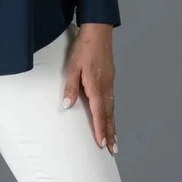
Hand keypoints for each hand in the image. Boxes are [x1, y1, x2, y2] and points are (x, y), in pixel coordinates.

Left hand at [62, 23, 117, 154]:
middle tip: (113, 150)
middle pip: (108, 114)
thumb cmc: (83, 48)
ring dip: (113, 124)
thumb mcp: (72, 66)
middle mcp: (106, 86)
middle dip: (110, 133)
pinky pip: (112, 99)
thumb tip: (67, 106)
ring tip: (114, 139)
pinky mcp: (110, 77)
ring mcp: (110, 82)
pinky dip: (112, 112)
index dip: (100, 129)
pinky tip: (110, 115)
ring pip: (112, 107)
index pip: (99, 113)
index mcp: (96, 86)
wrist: (98, 31)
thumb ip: (70, 87)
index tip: (102, 145)